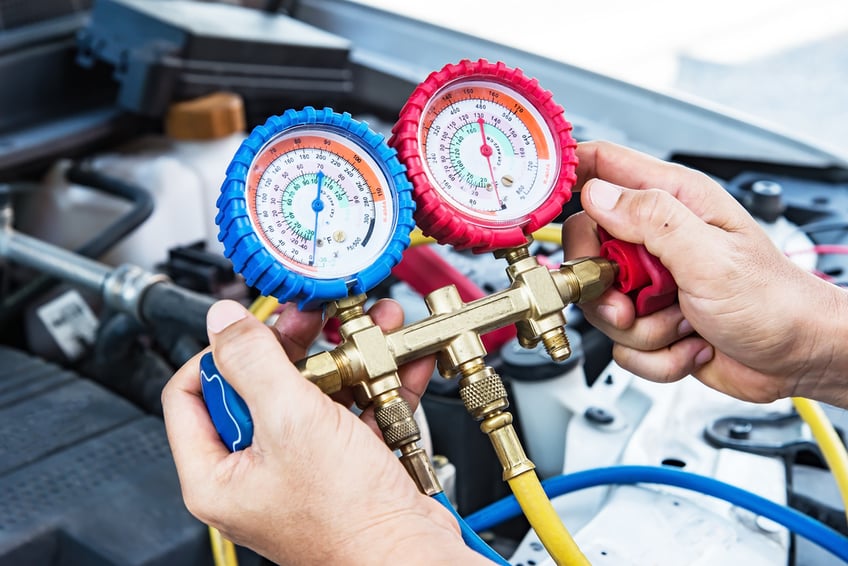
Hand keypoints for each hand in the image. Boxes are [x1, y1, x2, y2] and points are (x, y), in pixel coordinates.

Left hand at [162, 299, 488, 564]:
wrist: (413, 557)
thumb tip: (222, 320)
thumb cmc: (348, 520)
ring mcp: (303, 467)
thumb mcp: (291, 421)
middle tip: (313, 320)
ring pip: (312, 392)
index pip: (191, 393)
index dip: (218, 352)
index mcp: (218, 474)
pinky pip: (353, 409)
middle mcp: (256, 472)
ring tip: (365, 331)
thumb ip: (253, 361)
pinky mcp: (346, 464)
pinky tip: (397, 361)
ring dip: (344, 357)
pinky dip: (375, 382)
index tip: (253, 328)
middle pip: (257, 385)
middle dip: (293, 345)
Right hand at [563, 141, 847, 406]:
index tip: (541, 199)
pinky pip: (622, 343)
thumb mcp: (710, 255)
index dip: (565, 175)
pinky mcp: (651, 320)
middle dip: (600, 283)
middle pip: (586, 246)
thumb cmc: (774, 301)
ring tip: (680, 322)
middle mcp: (657, 239)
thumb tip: (597, 195)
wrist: (797, 358)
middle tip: (628, 298)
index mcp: (673, 203)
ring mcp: (651, 282)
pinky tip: (690, 342)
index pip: (602, 167)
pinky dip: (655, 354)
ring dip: (639, 327)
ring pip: (601, 302)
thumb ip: (651, 219)